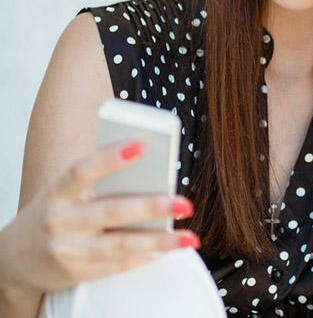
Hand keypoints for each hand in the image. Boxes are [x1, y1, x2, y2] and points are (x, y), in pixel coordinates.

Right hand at [0, 138, 199, 300]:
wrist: (14, 260)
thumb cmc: (56, 214)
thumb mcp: (65, 194)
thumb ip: (100, 184)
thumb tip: (153, 173)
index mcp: (57, 192)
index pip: (82, 170)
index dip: (110, 157)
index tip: (142, 145)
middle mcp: (59, 221)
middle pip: (111, 211)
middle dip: (151, 207)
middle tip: (184, 203)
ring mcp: (66, 251)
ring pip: (119, 245)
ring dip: (158, 242)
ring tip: (189, 237)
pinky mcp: (76, 274)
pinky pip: (117, 265)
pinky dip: (144, 257)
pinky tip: (167, 250)